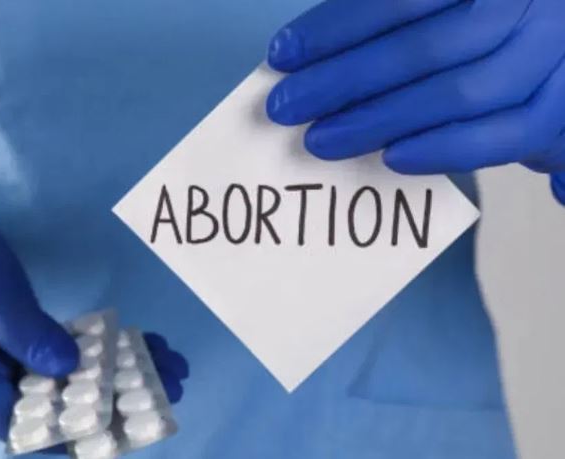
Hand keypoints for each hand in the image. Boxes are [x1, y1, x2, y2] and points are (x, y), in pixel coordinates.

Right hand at [0, 182, 188, 441]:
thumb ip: (22, 333)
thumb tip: (68, 368)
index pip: (20, 425)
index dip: (71, 430)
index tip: (124, 419)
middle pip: (53, 409)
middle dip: (112, 403)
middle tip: (169, 388)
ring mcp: (5, 365)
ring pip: (66, 384)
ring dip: (116, 378)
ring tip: (171, 368)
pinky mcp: (21, 344)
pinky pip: (64, 357)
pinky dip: (100, 353)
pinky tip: (140, 345)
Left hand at [266, 0, 564, 203]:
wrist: (551, 47)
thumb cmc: (474, 24)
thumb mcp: (438, 7)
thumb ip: (388, 17)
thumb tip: (305, 55)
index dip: (337, 28)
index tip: (282, 55)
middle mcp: (529, 5)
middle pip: (424, 48)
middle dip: (343, 81)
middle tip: (286, 107)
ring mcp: (551, 56)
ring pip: (459, 94)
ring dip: (379, 121)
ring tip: (319, 140)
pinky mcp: (557, 110)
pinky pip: (500, 137)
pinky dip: (443, 150)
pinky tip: (388, 159)